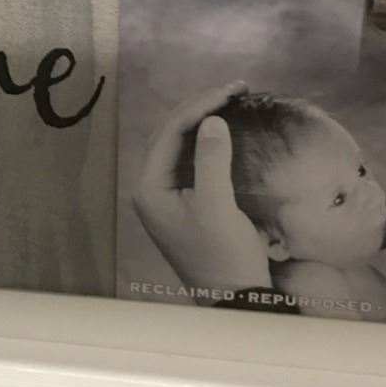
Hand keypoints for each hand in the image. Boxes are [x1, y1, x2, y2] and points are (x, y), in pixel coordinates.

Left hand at [131, 83, 271, 297]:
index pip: (169, 133)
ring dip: (204, 122)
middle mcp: (151, 188)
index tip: (232, 91)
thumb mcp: (218, 204)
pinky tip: (225, 130)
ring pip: (180, 146)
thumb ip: (211, 159)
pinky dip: (208, 143)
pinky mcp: (184, 203)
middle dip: (201, 109)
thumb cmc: (223, 254)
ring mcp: (166, 197)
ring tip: (232, 100)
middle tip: (236, 89)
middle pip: (171, 135)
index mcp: (149, 187)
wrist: (234, 297)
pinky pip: (191, 161)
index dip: (199, 107)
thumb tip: (212, 119)